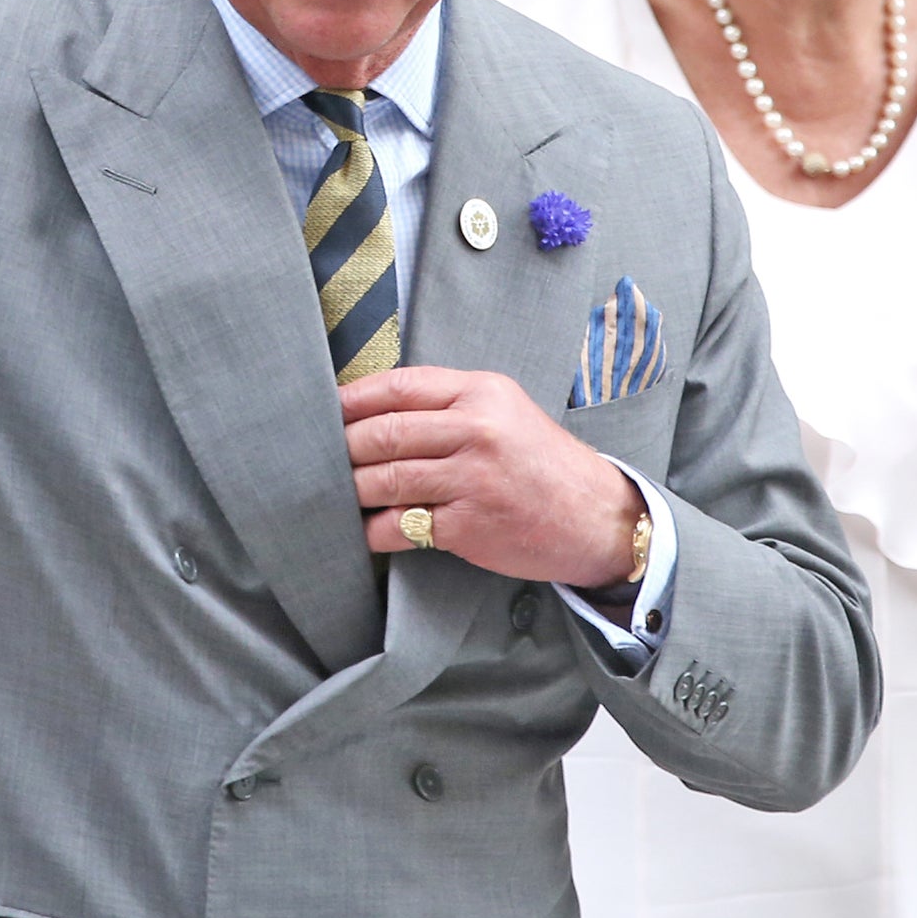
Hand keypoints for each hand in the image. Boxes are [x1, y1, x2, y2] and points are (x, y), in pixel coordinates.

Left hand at [343, 366, 644, 587]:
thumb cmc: (541, 463)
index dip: (351, 400)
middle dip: (341, 449)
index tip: (323, 412)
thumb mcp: (504, 411)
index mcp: (481, 392)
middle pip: (383, 432)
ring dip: (351, 490)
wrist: (597, 516)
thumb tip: (373, 412)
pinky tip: (363, 531)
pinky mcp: (469, 524)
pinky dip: (372, 530)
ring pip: (385, 479)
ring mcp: (472, 477)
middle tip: (319, 460)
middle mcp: (476, 429)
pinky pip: (400, 526)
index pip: (397, 386)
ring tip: (335, 495)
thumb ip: (447, 404)